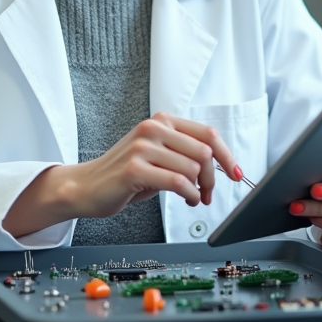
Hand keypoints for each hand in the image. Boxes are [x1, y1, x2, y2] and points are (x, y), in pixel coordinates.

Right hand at [4, 112, 242, 236]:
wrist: (86, 186)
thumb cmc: (124, 174)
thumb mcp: (157, 156)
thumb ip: (184, 153)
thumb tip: (220, 164)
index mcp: (160, 121)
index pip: (206, 133)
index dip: (227, 155)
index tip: (236, 173)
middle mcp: (152, 128)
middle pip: (204, 152)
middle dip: (213, 178)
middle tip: (209, 194)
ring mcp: (142, 147)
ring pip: (193, 169)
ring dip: (200, 190)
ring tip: (193, 198)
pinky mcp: (135, 169)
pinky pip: (178, 183)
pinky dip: (190, 195)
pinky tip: (187, 200)